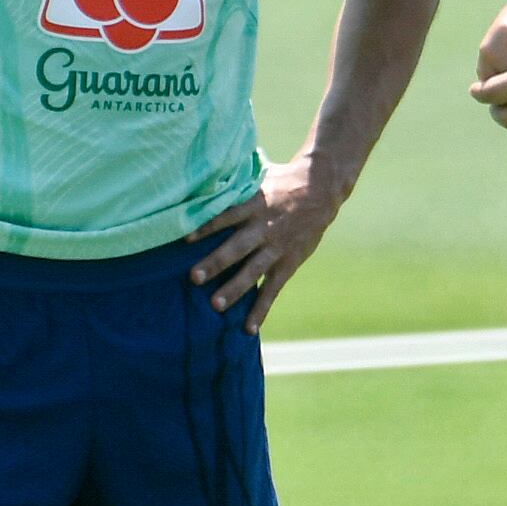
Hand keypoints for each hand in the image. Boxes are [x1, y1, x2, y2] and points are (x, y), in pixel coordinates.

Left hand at [187, 153, 345, 333]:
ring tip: (216, 305)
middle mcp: (265, 227)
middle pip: (238, 247)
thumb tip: (203, 179)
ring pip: (253, 271)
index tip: (186, 240)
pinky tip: (249, 328)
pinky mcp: (288, 263)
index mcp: (255, 205)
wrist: (320, 190)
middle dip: (216, 263)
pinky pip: (273, 289)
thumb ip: (234, 185)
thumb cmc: (281, 182)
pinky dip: (261, 308)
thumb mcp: (258, 176)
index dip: (207, 227)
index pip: (228, 216)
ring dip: (235, 288)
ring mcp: (277, 248)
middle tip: (194, 278)